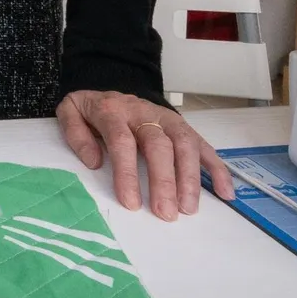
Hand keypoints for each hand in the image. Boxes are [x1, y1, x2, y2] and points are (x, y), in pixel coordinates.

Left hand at [56, 89, 233, 219]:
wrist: (110, 85)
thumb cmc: (91, 110)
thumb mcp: (70, 111)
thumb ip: (75, 133)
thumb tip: (93, 161)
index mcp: (113, 111)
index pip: (122, 141)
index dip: (127, 172)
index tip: (131, 202)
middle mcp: (144, 113)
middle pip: (158, 144)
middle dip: (164, 180)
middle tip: (165, 212)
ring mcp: (167, 118)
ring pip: (184, 144)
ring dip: (190, 177)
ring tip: (189, 208)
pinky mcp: (183, 127)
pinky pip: (203, 145)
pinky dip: (217, 168)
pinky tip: (226, 193)